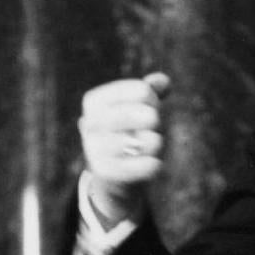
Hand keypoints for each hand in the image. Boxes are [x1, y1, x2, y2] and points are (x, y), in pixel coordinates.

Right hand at [77, 72, 169, 224]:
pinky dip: (153, 164)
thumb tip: (163, 82)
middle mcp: (90, 123)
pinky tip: (151, 162)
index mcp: (94, 100)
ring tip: (149, 144)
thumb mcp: (136, 105)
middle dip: (155, 120)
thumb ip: (151, 89)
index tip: (146, 108)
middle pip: (147, 116)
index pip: (142, 91)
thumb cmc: (127, 128)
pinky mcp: (107, 172)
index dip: (152, 100)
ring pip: (147, 142)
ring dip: (155, 142)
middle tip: (152, 125)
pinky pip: (145, 166)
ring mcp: (96, 149)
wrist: (110, 169)